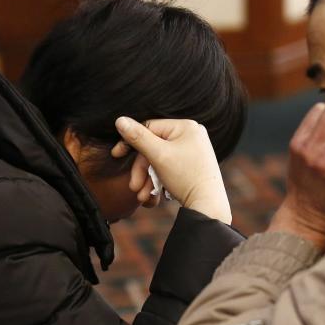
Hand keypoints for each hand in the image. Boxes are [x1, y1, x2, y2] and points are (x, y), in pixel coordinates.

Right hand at [114, 117, 230, 223]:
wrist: (208, 206)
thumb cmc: (186, 177)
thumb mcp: (157, 155)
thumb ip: (137, 137)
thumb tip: (119, 119)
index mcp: (186, 126)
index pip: (150, 128)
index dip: (131, 142)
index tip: (116, 154)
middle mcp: (192, 135)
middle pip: (153, 147)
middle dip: (141, 169)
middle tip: (133, 187)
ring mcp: (193, 150)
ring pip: (159, 160)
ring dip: (147, 179)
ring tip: (142, 197)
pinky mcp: (192, 165)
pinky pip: (169, 167)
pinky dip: (159, 180)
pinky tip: (153, 196)